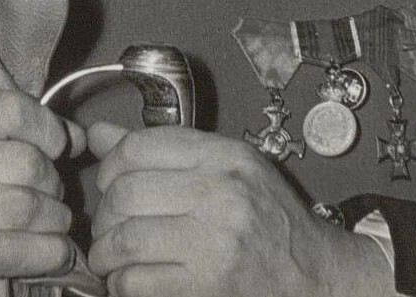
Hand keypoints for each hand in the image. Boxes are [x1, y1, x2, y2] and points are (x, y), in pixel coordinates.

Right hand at [0, 91, 83, 296]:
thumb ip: (17, 131)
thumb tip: (77, 135)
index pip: (12, 108)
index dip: (48, 128)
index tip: (58, 147)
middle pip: (27, 161)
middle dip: (54, 182)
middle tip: (53, 195)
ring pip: (25, 206)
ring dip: (55, 219)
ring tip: (56, 223)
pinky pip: (13, 250)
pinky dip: (47, 252)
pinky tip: (57, 253)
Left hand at [87, 122, 394, 296]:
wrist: (317, 276)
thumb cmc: (270, 219)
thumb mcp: (227, 167)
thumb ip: (162, 150)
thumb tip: (98, 134)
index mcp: (224, 156)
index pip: (140, 146)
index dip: (110, 164)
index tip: (109, 182)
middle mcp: (221, 193)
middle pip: (126, 191)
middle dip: (104, 213)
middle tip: (106, 225)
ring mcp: (216, 242)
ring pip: (125, 238)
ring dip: (105, 251)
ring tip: (109, 256)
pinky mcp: (209, 286)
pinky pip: (137, 281)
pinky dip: (121, 283)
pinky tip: (127, 280)